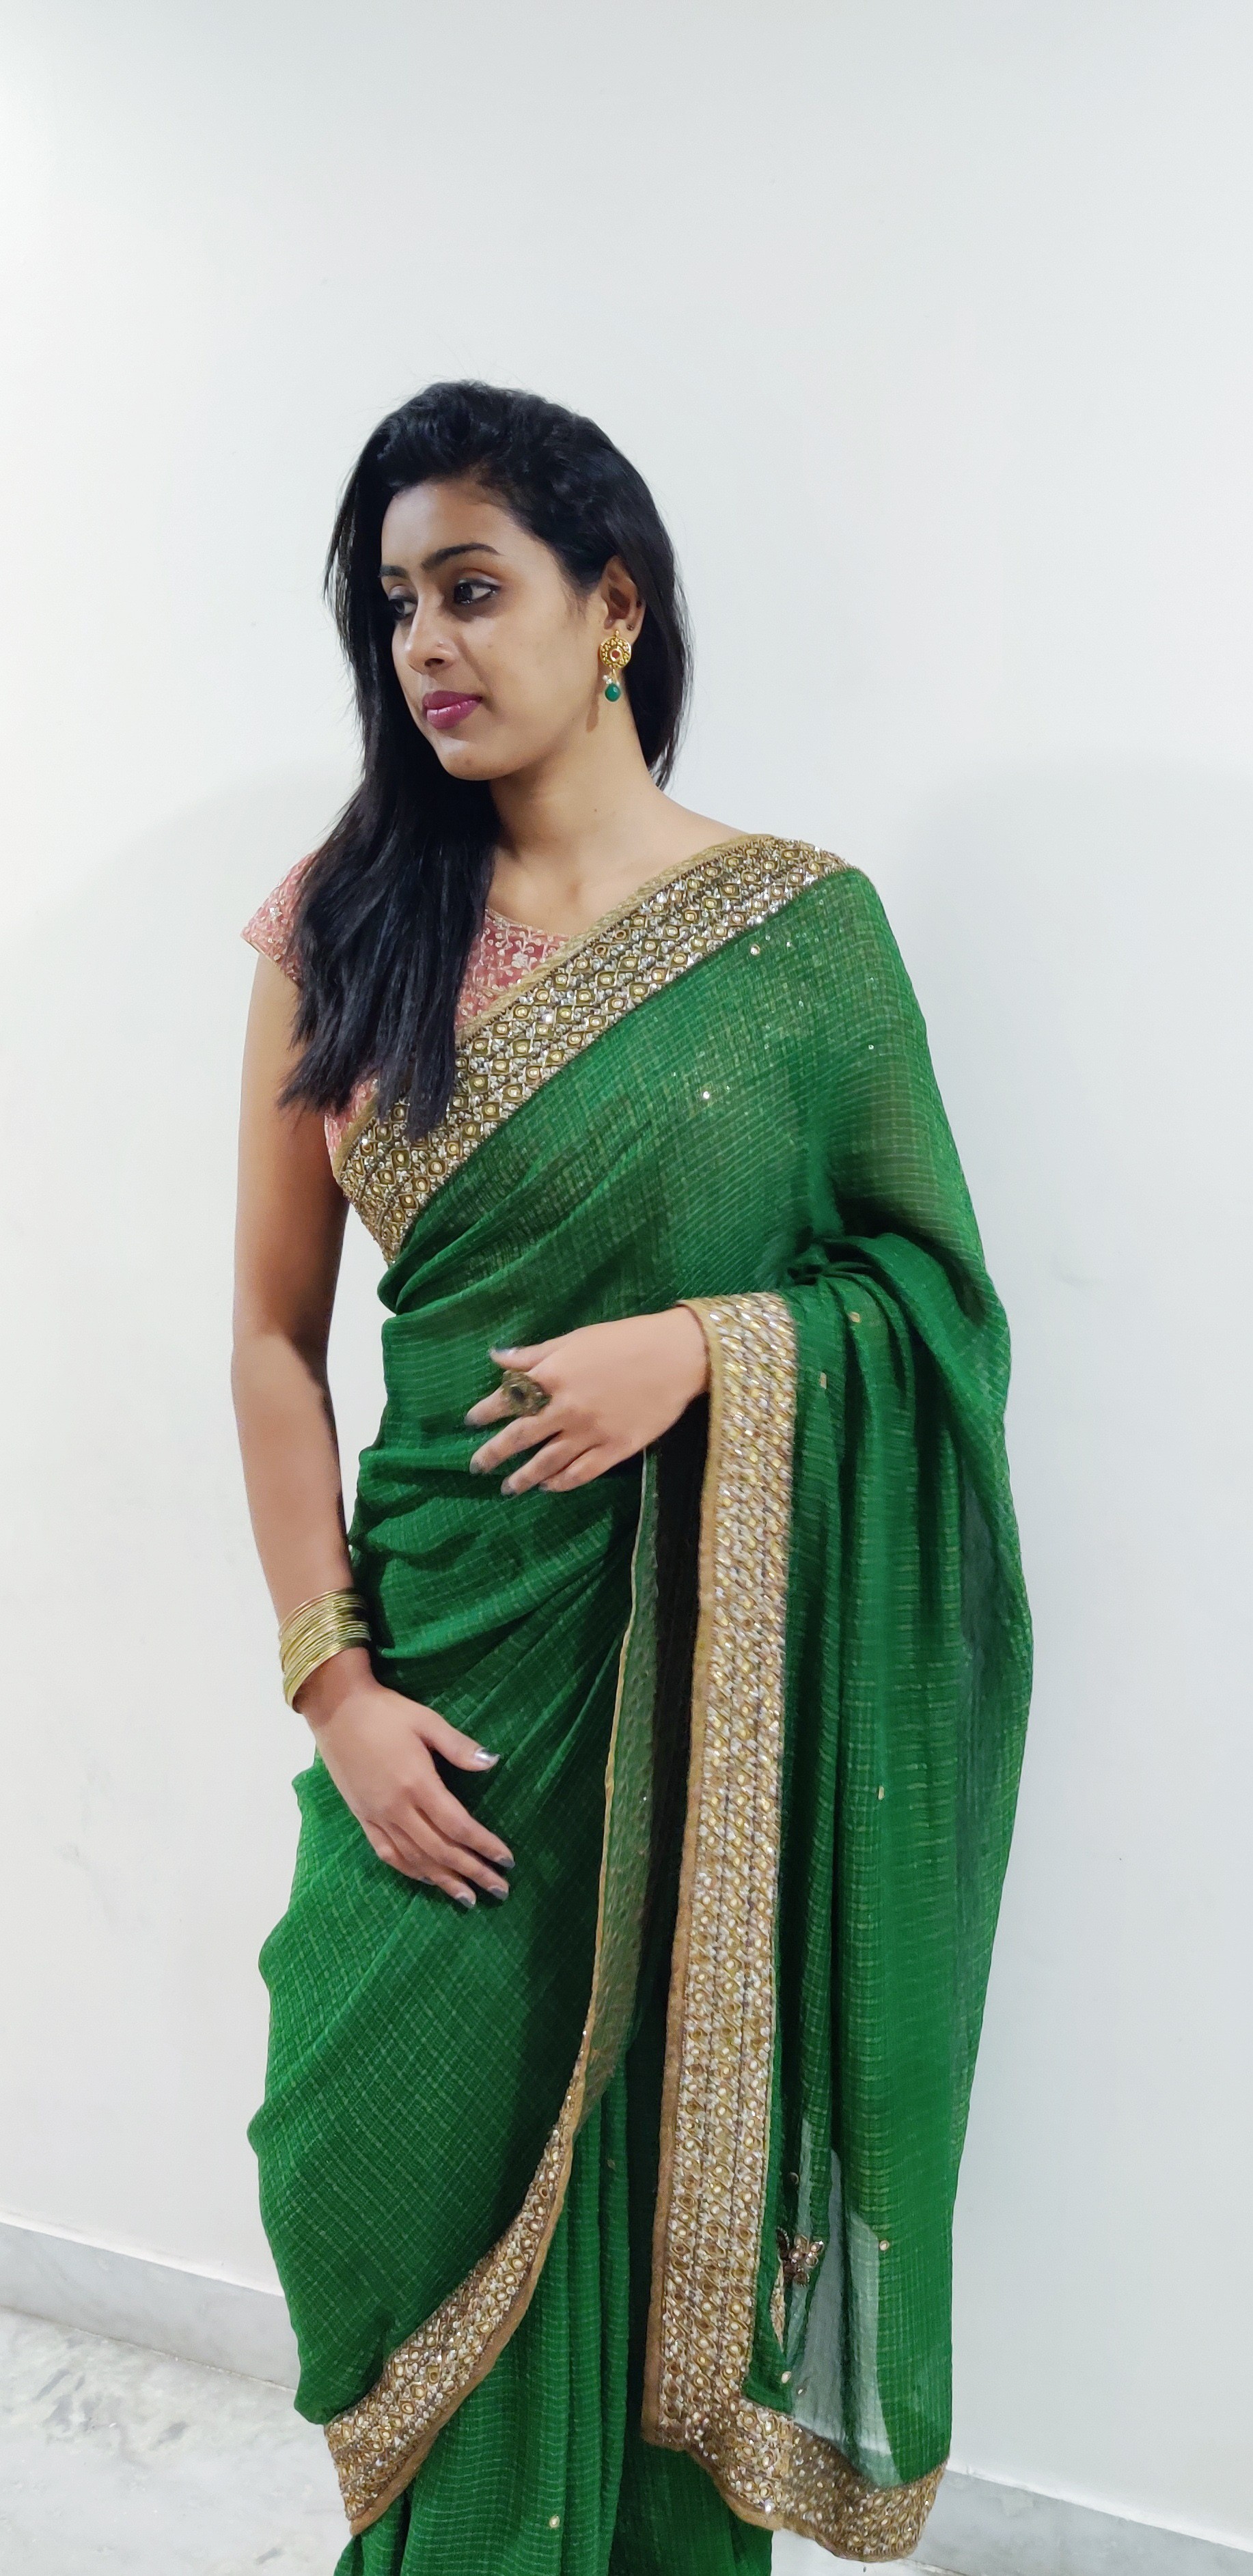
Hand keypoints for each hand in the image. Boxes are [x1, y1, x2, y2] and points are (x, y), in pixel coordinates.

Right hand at [296, 1646, 512, 1905]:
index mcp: (417, 1783)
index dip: (484, 1846)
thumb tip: (492, 1762)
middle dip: (472, 1872)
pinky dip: (410, 1871)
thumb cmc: (385, 1711)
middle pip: (441, 1850)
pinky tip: (427, 1879)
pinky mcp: (362, 1817)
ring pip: (415, 1859)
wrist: (335, 1709)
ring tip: (468, 1898)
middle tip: (499, 1890)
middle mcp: (397, 1808)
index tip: (507, 1860)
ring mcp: (377, 1816)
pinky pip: (387, 1853)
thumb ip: (459, 1746)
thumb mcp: (427, 1721)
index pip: (458, 1826)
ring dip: (444, 1881)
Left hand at [465, 1308, 709, 1494]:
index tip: (470, 1422)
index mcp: (553, 1377)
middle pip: (520, 1437)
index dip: (485, 1412)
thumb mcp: (574, 1339)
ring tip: (509, 1488)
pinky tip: (548, 1487)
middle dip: (494, 1454)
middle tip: (477, 1467)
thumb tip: (496, 1357)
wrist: (676, 1356)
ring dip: (523, 1478)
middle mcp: (566, 1409)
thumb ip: (534, 1354)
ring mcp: (590, 1433)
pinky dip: (561, 1483)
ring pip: (547, 1463)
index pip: (508, 1399)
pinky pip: (581, 1473)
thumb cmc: (624, 1340)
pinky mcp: (615, 1449)